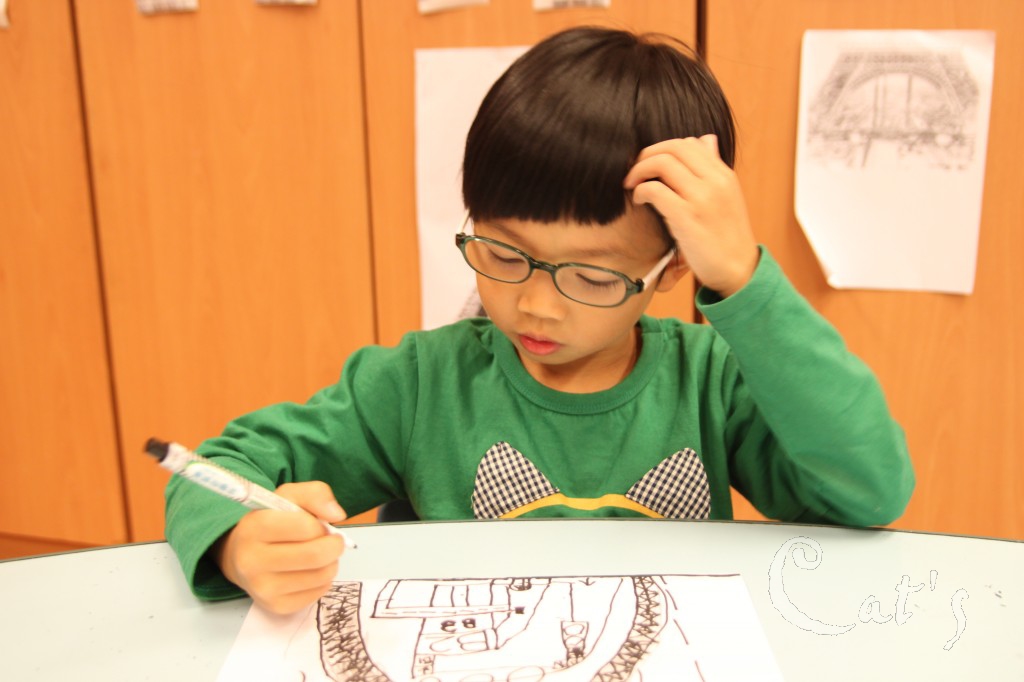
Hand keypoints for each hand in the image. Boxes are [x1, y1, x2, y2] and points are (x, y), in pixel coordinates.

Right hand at [213, 481, 347, 614]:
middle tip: (334, 541)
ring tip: (321, 554)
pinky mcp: (276, 606)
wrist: (240, 556)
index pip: (305, 527)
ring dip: (331, 562)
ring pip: (320, 576)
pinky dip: (323, 580)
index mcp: (254, 528)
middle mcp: (252, 561)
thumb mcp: (288, 497)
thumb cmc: (269, 521)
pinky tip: (311, 571)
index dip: (320, 525)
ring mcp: (262, 588)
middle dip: (334, 546)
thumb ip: (315, 494)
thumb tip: (337, 514)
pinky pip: (318, 593)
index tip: (319, 525)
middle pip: (315, 555)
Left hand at [624, 135, 758, 297]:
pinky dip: (641, 191)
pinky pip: (655, 190)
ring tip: (632, 185)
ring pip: (662, 163)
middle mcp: (715, 181)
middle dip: (647, 154)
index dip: (664, 149)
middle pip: (674, 147)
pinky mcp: (687, 217)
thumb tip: (707, 140)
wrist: (738, 270)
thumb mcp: (727, 196)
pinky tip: (640, 201)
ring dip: (640, 170)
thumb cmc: (727, 236)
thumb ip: (714, 169)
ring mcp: (702, 198)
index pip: (690, 142)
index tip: (651, 164)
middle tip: (634, 171)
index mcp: (724, 174)